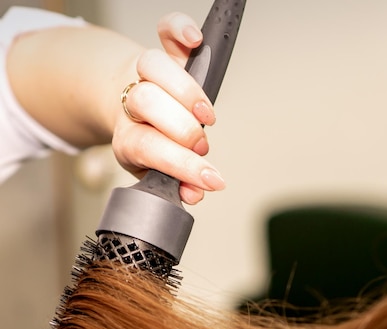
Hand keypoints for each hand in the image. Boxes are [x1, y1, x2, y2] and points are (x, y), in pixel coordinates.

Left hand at [112, 13, 224, 204]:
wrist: (126, 112)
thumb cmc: (149, 144)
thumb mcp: (156, 172)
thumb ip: (177, 182)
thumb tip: (196, 193)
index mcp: (128, 139)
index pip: (150, 149)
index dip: (182, 166)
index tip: (211, 180)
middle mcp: (131, 104)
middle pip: (145, 102)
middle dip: (180, 126)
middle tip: (201, 145)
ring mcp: (144, 74)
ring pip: (153, 66)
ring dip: (185, 89)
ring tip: (206, 113)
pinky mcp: (161, 52)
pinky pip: (165, 30)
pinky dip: (180, 28)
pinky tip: (195, 40)